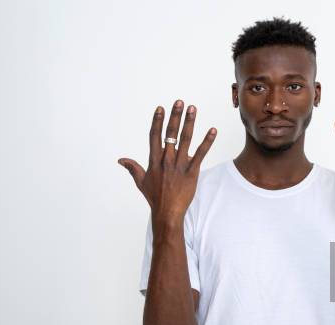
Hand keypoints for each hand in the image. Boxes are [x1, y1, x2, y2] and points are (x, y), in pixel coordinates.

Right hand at [118, 100, 216, 224]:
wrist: (167, 212)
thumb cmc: (154, 198)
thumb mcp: (141, 182)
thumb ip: (133, 168)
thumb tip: (121, 160)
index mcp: (154, 160)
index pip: (155, 136)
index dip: (157, 121)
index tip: (160, 108)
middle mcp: (166, 160)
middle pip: (171, 134)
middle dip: (175, 116)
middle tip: (180, 102)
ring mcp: (179, 166)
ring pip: (185, 140)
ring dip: (190, 123)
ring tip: (193, 109)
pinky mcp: (192, 172)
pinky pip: (201, 154)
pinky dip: (207, 142)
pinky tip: (213, 130)